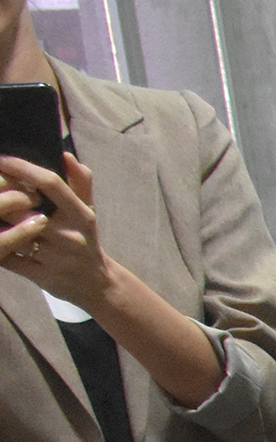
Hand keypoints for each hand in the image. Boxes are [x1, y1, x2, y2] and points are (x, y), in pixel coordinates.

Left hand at [0, 153, 110, 307]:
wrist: (98, 286)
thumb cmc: (86, 241)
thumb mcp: (89, 211)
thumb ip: (79, 182)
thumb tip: (65, 155)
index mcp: (81, 215)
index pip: (50, 183)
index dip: (22, 168)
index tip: (2, 159)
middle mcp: (69, 235)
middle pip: (22, 207)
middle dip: (2, 196)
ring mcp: (55, 258)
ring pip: (13, 233)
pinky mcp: (42, 276)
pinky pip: (10, 259)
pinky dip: (0, 247)